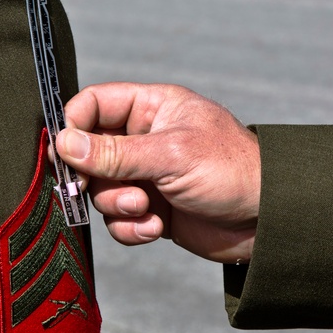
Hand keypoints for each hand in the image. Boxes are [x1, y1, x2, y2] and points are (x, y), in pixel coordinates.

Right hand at [56, 82, 259, 263]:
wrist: (267, 220)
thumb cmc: (232, 171)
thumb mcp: (172, 155)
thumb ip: (116, 152)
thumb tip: (65, 143)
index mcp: (153, 108)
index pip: (95, 104)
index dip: (74, 125)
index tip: (66, 152)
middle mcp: (146, 139)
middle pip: (89, 152)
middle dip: (93, 176)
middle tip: (95, 188)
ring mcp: (148, 176)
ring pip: (101, 190)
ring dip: (116, 204)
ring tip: (144, 208)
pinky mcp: (153, 210)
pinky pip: (119, 220)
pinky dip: (130, 228)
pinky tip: (155, 229)